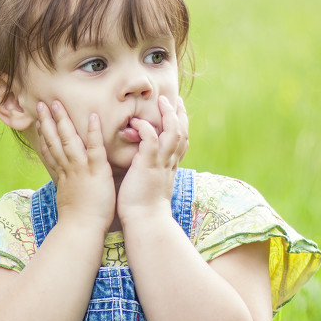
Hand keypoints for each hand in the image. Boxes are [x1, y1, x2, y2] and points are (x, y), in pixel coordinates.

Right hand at [34, 100, 116, 232]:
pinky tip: (93, 116)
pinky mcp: (96, 171)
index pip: (50, 152)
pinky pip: (95, 148)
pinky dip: (93, 132)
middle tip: (42, 103)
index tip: (39, 122)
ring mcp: (80, 169)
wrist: (81, 229)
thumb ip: (68, 190)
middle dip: (47, 121)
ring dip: (62, 120)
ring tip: (57, 103)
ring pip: (68, 140)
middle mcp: (68, 169)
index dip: (44, 136)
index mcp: (62, 176)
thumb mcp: (68, 202)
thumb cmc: (77, 221)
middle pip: (54, 141)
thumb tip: (65, 189)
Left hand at [117, 95, 188, 224]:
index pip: (181, 142)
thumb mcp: (150, 186)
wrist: (145, 222)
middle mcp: (169, 163)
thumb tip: (144, 166)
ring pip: (173, 132)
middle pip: (183, 132)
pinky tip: (137, 121)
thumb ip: (150, 173)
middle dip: (180, 114)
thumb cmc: (143, 208)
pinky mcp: (148, 165)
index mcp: (170, 168)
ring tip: (163, 101)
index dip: (181, 126)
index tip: (177, 112)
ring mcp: (161, 163)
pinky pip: (151, 139)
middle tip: (174, 99)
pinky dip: (146, 128)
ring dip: (168, 114)